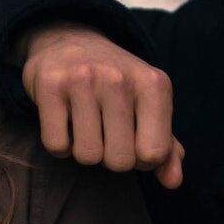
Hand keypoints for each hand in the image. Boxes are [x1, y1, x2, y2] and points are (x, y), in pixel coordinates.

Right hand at [17, 22, 183, 188]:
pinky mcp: (50, 85)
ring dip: (85, 150)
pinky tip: (65, 122)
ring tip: (86, 125)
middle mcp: (119, 78)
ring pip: (87, 156)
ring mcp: (83, 79)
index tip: (133, 141)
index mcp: (153, 84)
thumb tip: (173, 182)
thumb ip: (165, 147)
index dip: (142, 159)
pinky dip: (60, 145)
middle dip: (111, 157)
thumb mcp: (149, 106)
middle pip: (120, 161)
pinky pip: (57, 146)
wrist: (71, 41)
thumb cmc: (117, 83)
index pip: (154, 153)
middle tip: (106, 133)